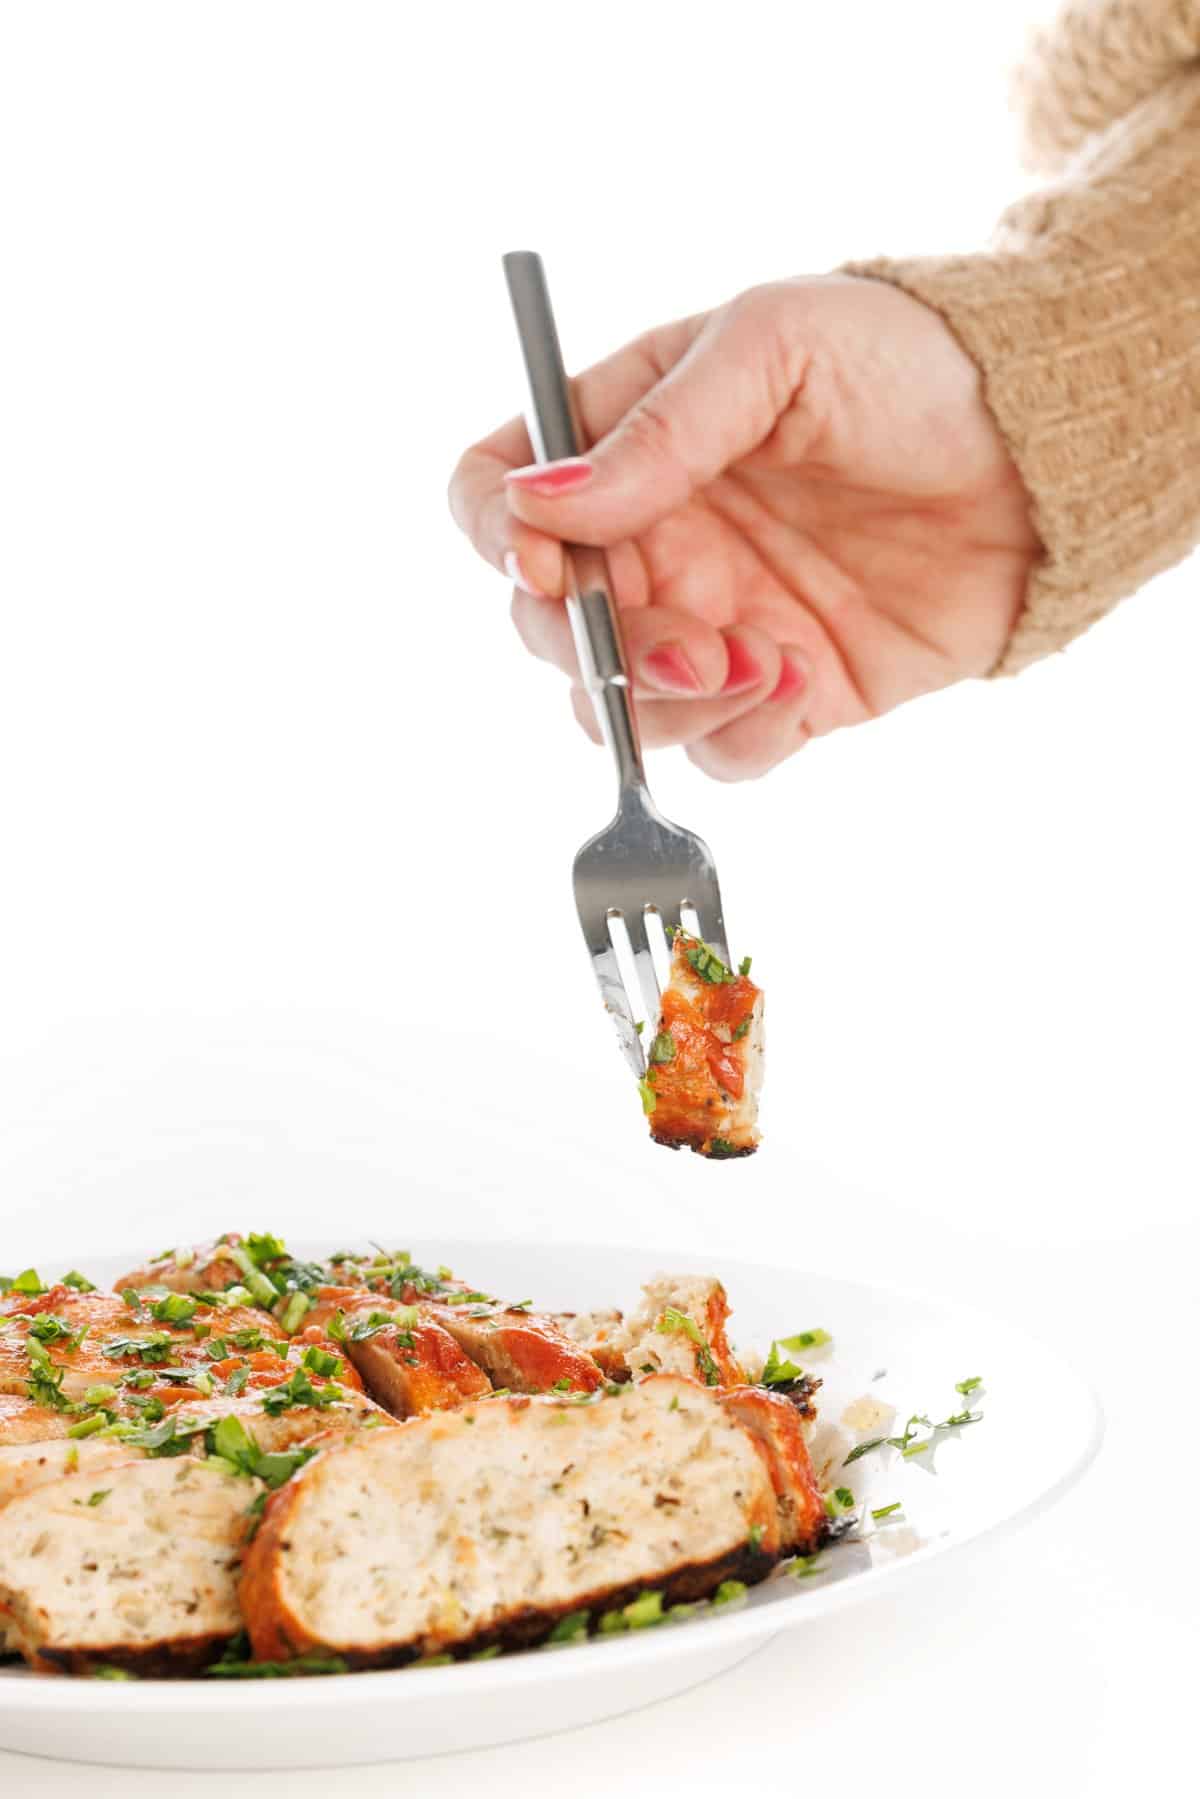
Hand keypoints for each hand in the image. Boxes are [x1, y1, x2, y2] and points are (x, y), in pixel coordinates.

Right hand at [449, 275, 1039, 779]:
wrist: (1042, 453)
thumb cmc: (907, 365)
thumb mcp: (776, 345)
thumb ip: (658, 429)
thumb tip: (541, 503)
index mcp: (625, 447)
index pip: (498, 496)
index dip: (498, 537)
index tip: (544, 561)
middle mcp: (653, 544)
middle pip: (544, 627)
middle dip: (595, 648)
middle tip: (689, 641)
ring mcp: (710, 625)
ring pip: (616, 708)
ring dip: (666, 705)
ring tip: (756, 661)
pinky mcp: (780, 693)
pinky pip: (717, 751)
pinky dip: (742, 733)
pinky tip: (802, 678)